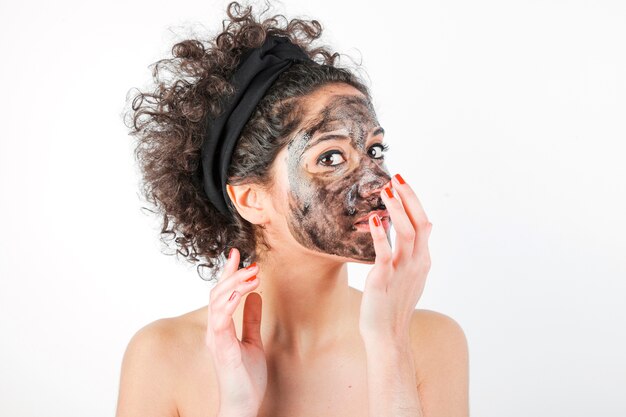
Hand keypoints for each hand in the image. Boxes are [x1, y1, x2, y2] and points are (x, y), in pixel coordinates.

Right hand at [205, 248, 266, 416]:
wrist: (242, 405)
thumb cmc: (245, 378)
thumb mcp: (254, 342)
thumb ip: (252, 320)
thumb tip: (257, 297)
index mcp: (220, 327)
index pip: (221, 293)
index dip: (228, 273)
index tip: (237, 254)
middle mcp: (214, 330)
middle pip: (217, 292)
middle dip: (232, 274)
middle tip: (251, 262)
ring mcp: (216, 339)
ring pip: (217, 302)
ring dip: (234, 284)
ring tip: (252, 274)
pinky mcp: (222, 349)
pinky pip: (221, 321)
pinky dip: (229, 304)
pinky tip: (240, 293)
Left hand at [359, 173, 432, 342]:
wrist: (388, 335)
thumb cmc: (394, 305)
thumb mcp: (411, 277)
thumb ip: (414, 254)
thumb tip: (419, 231)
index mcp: (423, 260)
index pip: (424, 223)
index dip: (414, 201)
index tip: (402, 183)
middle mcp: (417, 263)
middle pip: (419, 223)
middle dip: (409, 198)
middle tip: (396, 178)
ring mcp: (403, 271)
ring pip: (406, 233)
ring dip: (397, 209)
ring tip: (386, 190)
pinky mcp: (384, 279)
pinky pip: (385, 252)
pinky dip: (381, 234)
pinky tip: (375, 218)